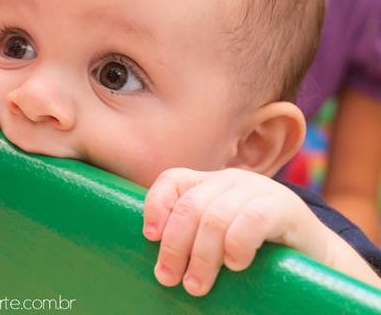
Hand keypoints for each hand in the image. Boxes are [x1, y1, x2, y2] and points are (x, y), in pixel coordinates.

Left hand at [142, 168, 323, 295]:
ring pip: (215, 218)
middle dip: (174, 246)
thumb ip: (193, 235)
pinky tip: (236, 266)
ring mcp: (258, 190)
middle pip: (190, 206)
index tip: (150, 237)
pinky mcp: (284, 206)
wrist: (316, 254)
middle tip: (169, 278)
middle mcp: (231, 181)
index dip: (156, 206)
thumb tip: (157, 261)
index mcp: (211, 183)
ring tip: (197, 286)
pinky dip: (236, 247)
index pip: (172, 180)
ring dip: (202, 257)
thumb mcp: (218, 237)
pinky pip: (250, 221)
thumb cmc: (257, 250)